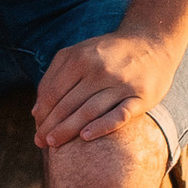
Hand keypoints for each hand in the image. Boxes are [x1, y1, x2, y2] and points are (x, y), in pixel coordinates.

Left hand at [32, 28, 170, 148]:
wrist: (152, 43)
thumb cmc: (108, 53)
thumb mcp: (79, 53)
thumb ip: (55, 77)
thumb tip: (36, 112)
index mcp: (81, 58)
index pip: (53, 92)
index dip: (42, 113)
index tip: (36, 128)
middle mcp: (100, 70)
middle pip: (68, 103)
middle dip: (51, 125)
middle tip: (40, 142)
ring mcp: (121, 84)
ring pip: (89, 111)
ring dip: (68, 129)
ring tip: (54, 144)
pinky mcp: (141, 97)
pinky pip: (119, 115)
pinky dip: (102, 126)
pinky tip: (85, 137)